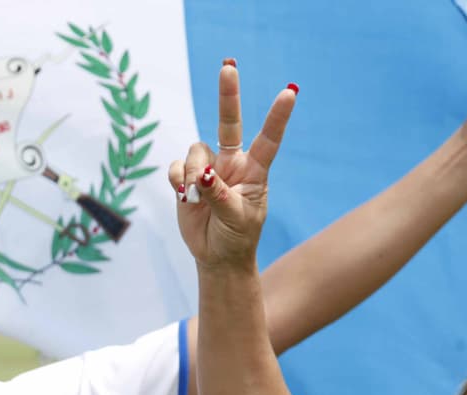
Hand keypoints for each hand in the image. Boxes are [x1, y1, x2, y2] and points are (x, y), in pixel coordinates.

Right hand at [168, 62, 296, 270]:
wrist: (216, 256)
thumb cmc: (236, 237)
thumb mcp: (236, 218)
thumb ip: (219, 194)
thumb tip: (201, 174)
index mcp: (254, 170)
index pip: (268, 139)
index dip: (277, 116)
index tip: (290, 92)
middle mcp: (231, 162)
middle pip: (228, 122)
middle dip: (228, 95)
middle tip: (228, 67)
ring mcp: (208, 169)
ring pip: (194, 152)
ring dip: (191, 174)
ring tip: (195, 197)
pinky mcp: (186, 179)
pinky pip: (175, 168)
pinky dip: (177, 181)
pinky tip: (184, 196)